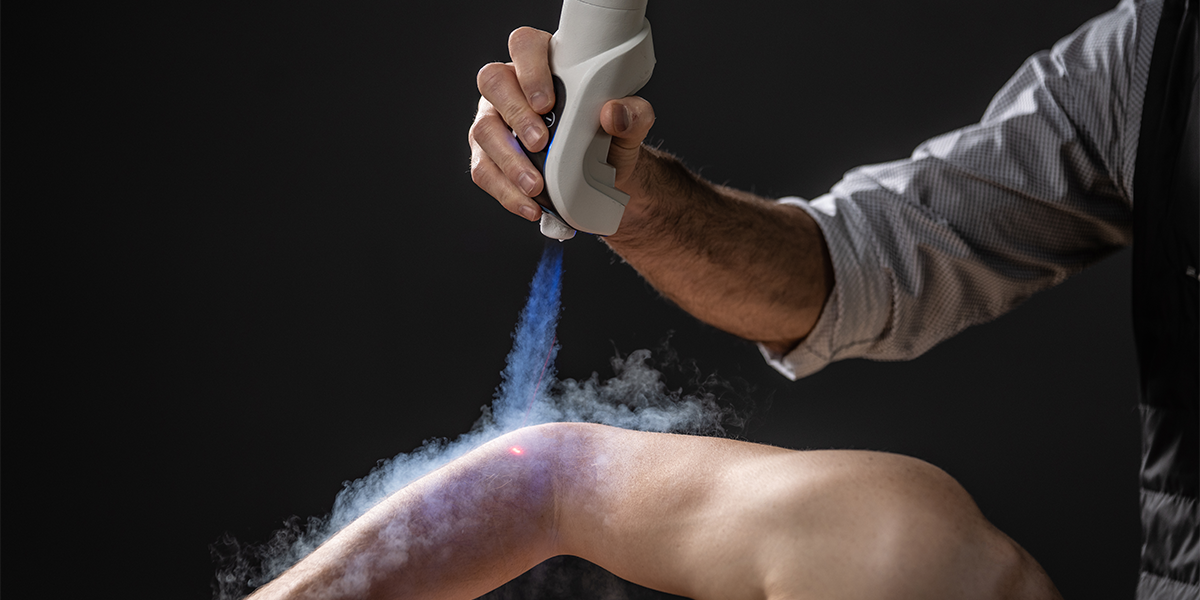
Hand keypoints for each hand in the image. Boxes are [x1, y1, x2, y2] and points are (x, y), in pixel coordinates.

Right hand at [469, 27, 655, 222]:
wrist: (604, 182)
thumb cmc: (609, 140)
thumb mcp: (632, 127)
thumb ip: (633, 115)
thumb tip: (615, 113)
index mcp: (546, 65)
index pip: (526, 46)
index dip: (530, 70)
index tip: (546, 102)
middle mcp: (513, 87)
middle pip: (493, 82)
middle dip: (516, 115)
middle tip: (541, 143)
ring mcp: (495, 121)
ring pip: (483, 130)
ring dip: (509, 161)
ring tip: (536, 185)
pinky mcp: (488, 156)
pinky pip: (484, 170)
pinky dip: (506, 192)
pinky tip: (529, 204)